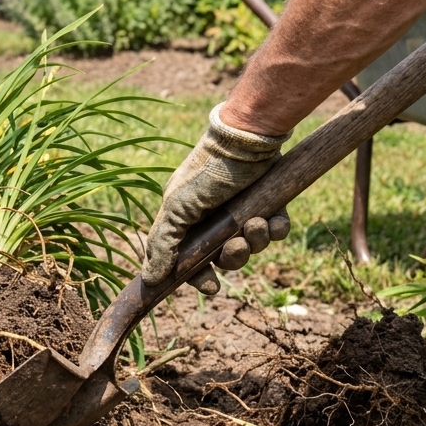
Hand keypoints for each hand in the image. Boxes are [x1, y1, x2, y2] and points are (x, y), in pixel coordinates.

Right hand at [142, 103, 290, 294]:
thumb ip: (163, 244)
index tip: (213, 287)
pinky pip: (276, 230)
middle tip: (237, 247)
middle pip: (225, 258)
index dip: (200, 277)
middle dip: (233, 258)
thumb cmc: (208, 171)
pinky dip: (276, 229)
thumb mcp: (178, 207)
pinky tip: (274, 218)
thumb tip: (149, 279)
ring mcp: (243, 211)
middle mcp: (215, 218)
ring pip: (252, 246)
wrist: (247, 138)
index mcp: (188, 220)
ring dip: (255, 241)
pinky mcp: (270, 203)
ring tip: (256, 222)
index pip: (191, 261)